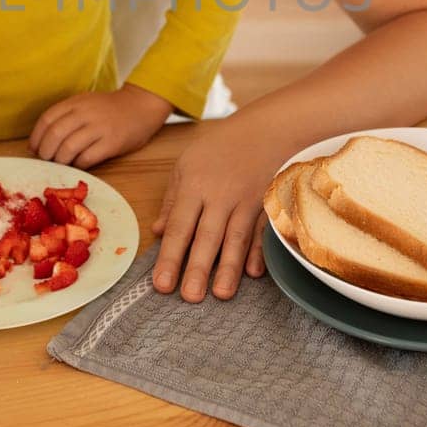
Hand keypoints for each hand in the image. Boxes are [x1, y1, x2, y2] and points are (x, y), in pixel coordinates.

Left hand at [28, 84, 172, 167]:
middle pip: (55, 134)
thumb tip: (38, 143)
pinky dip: (77, 165)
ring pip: (68, 148)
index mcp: (76, 102)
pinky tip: (78, 165)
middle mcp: (86, 113)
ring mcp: (99, 128)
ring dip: (60, 160)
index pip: (47, 119)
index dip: (36, 137)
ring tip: (61, 164)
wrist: (141, 106)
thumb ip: (65, 117)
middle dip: (46, 152)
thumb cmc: (110, 109)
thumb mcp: (85, 104)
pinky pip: (87, 158)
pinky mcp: (111, 143)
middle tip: (46, 160)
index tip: (34, 149)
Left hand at [151, 115, 285, 301]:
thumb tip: (157, 232)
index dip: (169, 257)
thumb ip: (172, 200)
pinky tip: (254, 273)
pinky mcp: (268, 204)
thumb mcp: (186, 165)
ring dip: (228, 268)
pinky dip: (259, 252)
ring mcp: (247, 201)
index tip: (161, 284)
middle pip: (206, 236)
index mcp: (194, 186)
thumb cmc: (219, 147)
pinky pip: (262, 231)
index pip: (179, 227)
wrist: (266, 128)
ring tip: (221, 294)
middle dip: (197, 268)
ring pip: (235, 238)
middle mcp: (220, 196)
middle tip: (189, 297)